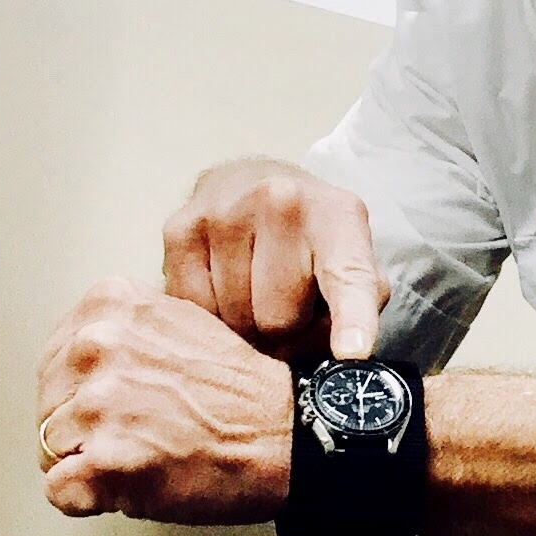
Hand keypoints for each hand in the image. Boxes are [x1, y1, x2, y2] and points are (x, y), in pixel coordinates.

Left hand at [37, 279, 296, 521]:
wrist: (286, 436)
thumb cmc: (240, 393)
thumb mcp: (177, 324)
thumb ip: (124, 331)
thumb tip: (79, 354)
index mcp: (110, 306)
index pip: (55, 357)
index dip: (81, 390)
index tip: (115, 403)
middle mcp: (97, 347)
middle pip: (46, 403)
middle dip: (79, 428)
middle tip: (134, 434)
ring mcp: (97, 405)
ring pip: (50, 448)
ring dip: (87, 462)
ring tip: (140, 456)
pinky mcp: (104, 461)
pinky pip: (60, 490)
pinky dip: (88, 498)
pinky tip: (129, 485)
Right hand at [161, 158, 381, 362]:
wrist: (251, 180)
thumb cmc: (308, 237)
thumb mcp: (351, 261)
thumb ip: (356, 309)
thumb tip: (338, 355)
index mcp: (337, 216)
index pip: (347, 276)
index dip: (352, 319)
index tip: (352, 351)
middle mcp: (280, 201)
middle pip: (278, 320)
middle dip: (282, 328)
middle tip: (284, 299)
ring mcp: (224, 211)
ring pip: (234, 318)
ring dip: (245, 321)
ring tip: (254, 287)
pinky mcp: (180, 228)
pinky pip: (194, 308)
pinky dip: (210, 311)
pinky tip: (223, 283)